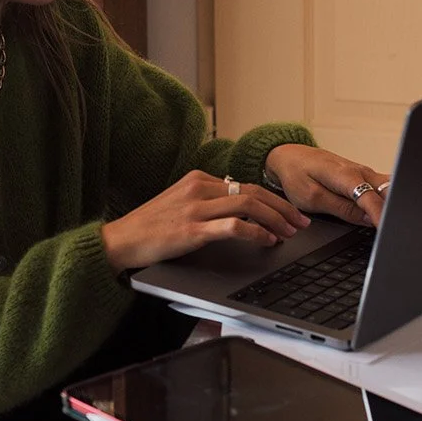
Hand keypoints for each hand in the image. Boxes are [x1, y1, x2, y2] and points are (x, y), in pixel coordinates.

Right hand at [101, 170, 309, 273]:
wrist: (120, 241)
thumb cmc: (149, 227)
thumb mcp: (180, 204)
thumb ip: (207, 202)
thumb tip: (240, 209)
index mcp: (198, 179)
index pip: (247, 184)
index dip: (274, 199)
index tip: (290, 213)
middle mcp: (199, 188)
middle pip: (254, 191)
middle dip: (283, 207)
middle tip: (302, 222)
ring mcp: (195, 208)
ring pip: (249, 205)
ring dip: (276, 219)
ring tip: (290, 233)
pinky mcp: (192, 230)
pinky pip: (233, 226)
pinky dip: (256, 232)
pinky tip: (266, 241)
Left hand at [263, 144, 389, 228]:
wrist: (290, 156)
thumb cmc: (297, 175)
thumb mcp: (313, 198)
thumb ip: (342, 209)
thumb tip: (368, 219)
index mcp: (346, 175)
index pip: (370, 198)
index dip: (380, 216)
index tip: (387, 231)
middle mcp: (361, 171)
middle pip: (389, 191)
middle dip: (396, 210)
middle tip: (396, 230)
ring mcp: (365, 173)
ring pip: (390, 188)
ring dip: (395, 205)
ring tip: (396, 224)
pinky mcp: (365, 177)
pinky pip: (383, 188)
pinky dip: (389, 200)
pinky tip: (390, 213)